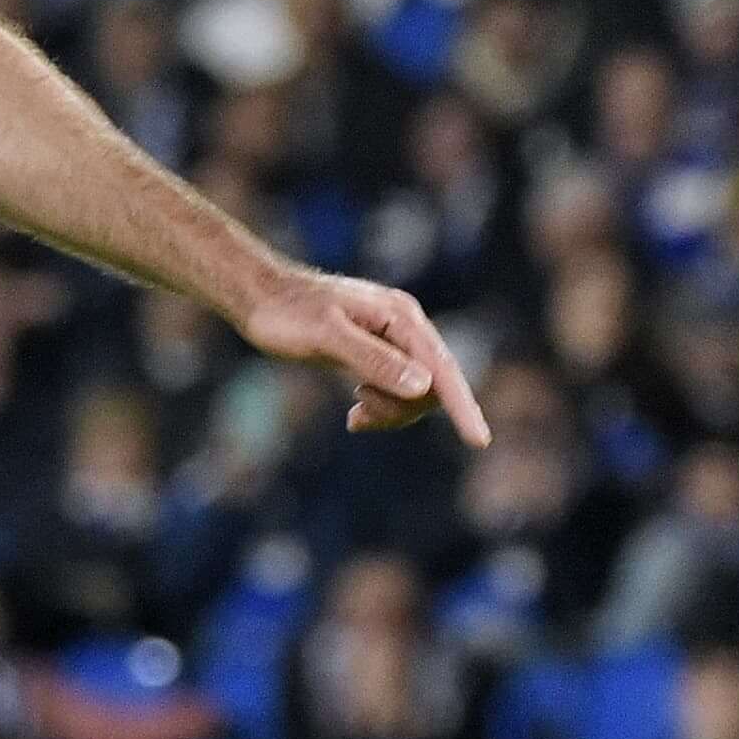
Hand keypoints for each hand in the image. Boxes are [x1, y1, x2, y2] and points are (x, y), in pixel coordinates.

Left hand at [236, 265, 485, 441]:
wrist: (259, 297)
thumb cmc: (286, 314)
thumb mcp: (326, 337)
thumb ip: (373, 360)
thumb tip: (422, 386)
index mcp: (399, 317)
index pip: (441, 369)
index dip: (462, 406)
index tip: (479, 441)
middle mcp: (404, 326)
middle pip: (433, 384)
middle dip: (403, 410)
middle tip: (358, 412)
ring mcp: (392, 339)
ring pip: (416, 392)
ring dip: (391, 411)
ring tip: (354, 414)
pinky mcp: (377, 353)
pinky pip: (398, 390)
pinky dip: (382, 408)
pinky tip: (355, 416)